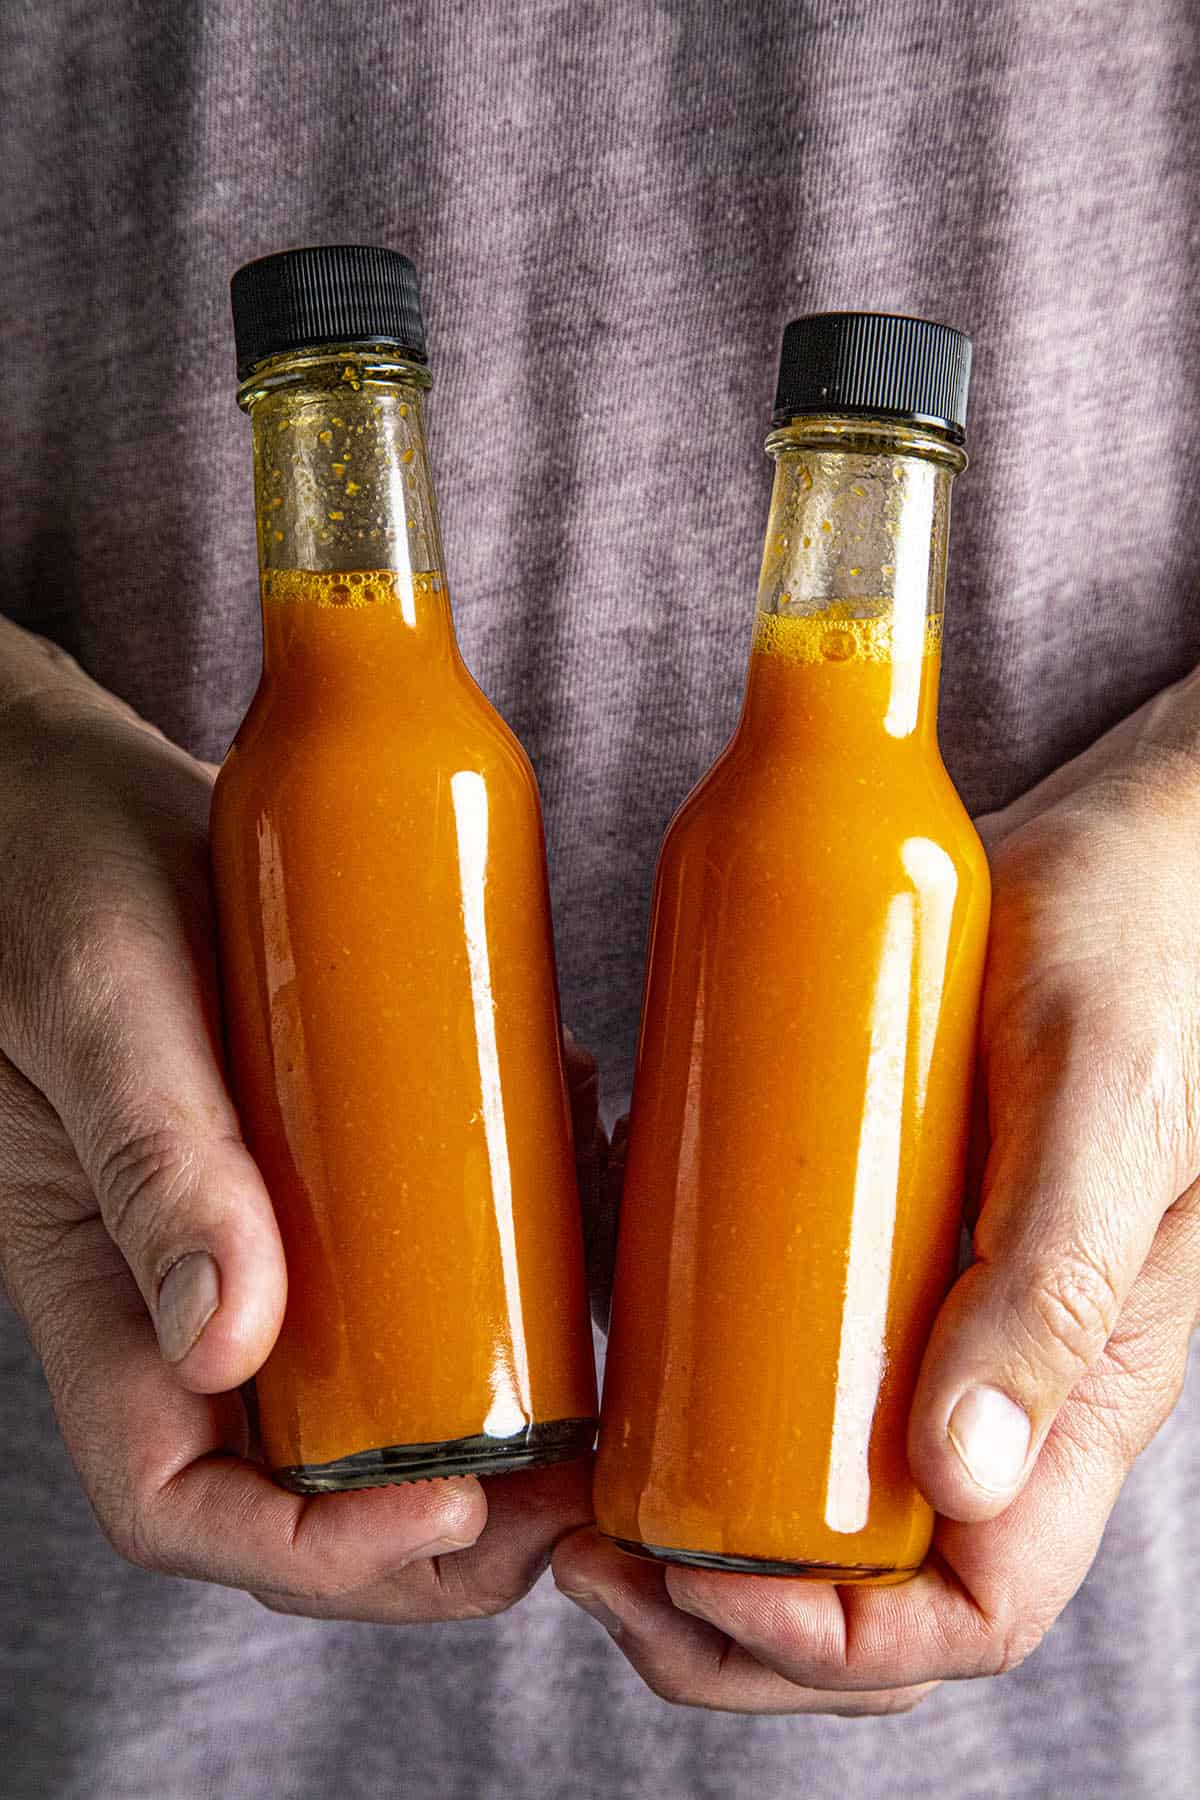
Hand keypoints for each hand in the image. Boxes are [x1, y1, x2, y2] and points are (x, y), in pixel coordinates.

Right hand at [0, 620, 594, 1620]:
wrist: (75, 790)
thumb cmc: (50, 884)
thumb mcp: (100, 1012)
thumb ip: (158, 1161)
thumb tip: (233, 1340)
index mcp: (103, 1296)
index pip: (187, 1502)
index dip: (320, 1549)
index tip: (452, 1507)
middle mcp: (189, 1287)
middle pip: (312, 1475)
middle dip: (451, 1518)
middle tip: (580, 1485)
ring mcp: (269, 1224)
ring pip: (388, 1373)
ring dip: (510, 1399)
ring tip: (619, 1365)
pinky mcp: (332, 1152)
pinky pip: (425, 1238)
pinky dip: (520, 1236)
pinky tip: (586, 1168)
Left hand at [553, 667, 1199, 1710]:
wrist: (1108, 864)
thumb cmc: (1136, 968)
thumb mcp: (1106, 1115)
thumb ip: (1049, 1281)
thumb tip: (955, 1478)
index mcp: (1076, 1398)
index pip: (972, 1610)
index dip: (838, 1645)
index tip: (702, 1588)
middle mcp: (996, 1387)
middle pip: (868, 1587)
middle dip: (724, 1623)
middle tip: (589, 1556)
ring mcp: (927, 1323)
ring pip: (810, 1497)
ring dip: (690, 1531)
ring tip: (575, 1493)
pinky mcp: (867, 1246)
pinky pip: (780, 1364)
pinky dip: (684, 1389)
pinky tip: (611, 1342)